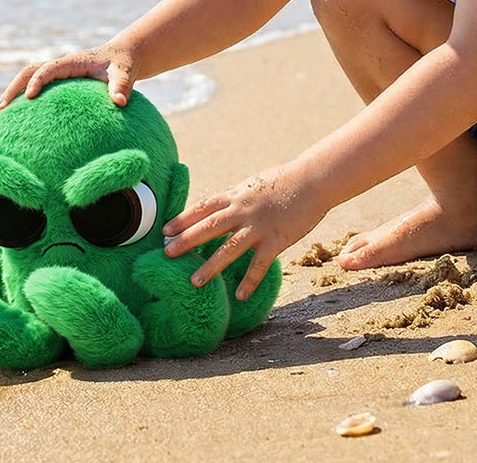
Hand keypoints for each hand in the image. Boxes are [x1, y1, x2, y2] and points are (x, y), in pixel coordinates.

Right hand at [0, 41, 136, 110]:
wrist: (122, 56)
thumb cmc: (122, 65)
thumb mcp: (125, 73)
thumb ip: (122, 86)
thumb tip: (120, 103)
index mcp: (73, 61)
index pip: (49, 69)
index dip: (38, 81)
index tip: (30, 97)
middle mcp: (61, 64)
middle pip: (29, 71)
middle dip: (13, 88)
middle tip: (1, 110)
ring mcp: (57, 71)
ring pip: (28, 78)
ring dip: (13, 93)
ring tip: (0, 115)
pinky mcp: (58, 80)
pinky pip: (36, 86)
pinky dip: (23, 98)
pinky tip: (18, 119)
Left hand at [161, 164, 325, 300]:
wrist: (313, 180)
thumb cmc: (283, 181)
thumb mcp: (253, 185)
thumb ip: (234, 198)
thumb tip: (215, 208)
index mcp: (236, 195)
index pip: (203, 207)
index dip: (182, 219)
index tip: (164, 231)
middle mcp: (243, 210)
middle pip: (209, 226)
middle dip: (186, 240)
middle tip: (167, 254)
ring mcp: (259, 226)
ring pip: (230, 248)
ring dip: (211, 265)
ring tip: (194, 282)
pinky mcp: (277, 239)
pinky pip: (260, 264)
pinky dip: (250, 280)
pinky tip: (240, 296)